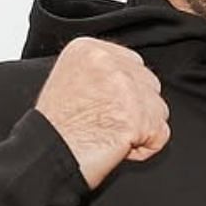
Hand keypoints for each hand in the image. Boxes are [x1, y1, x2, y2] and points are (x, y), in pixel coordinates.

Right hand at [34, 36, 170, 189]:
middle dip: (135, 109)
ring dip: (140, 128)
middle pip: (149, 84)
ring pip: (158, 109)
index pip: (133, 64)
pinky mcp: (137, 118)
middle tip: (104, 123)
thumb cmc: (54, 128)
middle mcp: (107, 62)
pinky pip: (160, 134)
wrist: (45, 156)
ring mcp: (124, 89)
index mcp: (89, 49)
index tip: (104, 108)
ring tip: (108, 135)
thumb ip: (101, 70)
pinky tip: (117, 147)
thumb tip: (129, 76)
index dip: (124, 92)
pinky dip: (145, 148)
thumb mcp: (69, 79)